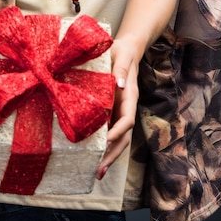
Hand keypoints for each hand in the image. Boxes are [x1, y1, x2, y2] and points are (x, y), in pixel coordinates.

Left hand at [96, 39, 138, 178]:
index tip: (106, 141)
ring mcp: (119, 111)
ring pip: (118, 138)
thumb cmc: (121, 51)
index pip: (127, 120)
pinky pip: (108, 131)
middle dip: (113, 154)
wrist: (125, 49)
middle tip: (99, 170)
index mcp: (130, 96)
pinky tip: (91, 154)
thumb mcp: (121, 56)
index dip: (118, 132)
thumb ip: (120, 69)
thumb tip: (118, 85)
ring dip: (109, 155)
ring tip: (96, 171)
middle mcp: (126, 108)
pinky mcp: (111, 111)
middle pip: (124, 137)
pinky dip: (102, 145)